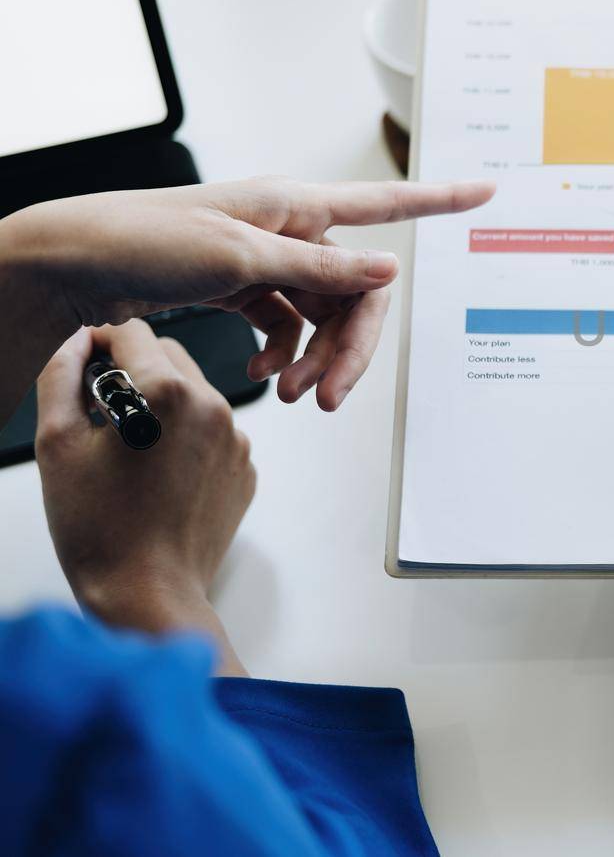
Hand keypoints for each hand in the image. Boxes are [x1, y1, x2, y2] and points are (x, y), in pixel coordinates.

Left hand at [0, 176, 492, 409]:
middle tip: (331, 397)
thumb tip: (390, 268)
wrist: (75, 267)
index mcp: (298, 206)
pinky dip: (285, 352)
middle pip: (356, 291)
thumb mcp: (240, 257)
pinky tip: (268, 374)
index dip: (439, 200)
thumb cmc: (147, 241)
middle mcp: (291, 230)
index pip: (385, 202)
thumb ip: (320, 267)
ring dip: (316, 358)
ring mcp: (269, 260)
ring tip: (292, 395)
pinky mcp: (244, 288)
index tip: (487, 192)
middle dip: (350, 346)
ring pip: (323, 316)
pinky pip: (288, 324)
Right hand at [35, 322, 255, 674]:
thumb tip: (75, 340)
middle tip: (97, 412)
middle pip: (168, 355)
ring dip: (161, 404)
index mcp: (169, 392)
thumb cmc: (97, 525)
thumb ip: (61, 377)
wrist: (148, 592)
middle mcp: (214, 406)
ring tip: (127, 449)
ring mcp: (236, 439)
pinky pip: (213, 432)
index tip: (81, 367)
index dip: (99, 343)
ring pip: (194, 392)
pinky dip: (186, 438)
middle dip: (132, 370)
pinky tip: (157, 475)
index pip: (132, 333)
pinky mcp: (245, 467)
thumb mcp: (57, 444)